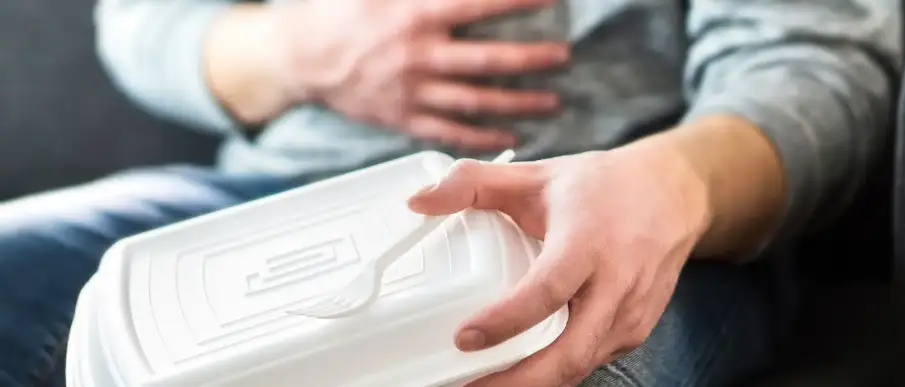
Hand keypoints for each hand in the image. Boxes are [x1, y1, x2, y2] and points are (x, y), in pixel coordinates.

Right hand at [270, 0, 568, 149]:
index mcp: (413, 16)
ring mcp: (411, 92)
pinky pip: (448, 132)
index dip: (516, 2)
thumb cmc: (336, 14)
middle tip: (563, 55)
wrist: (298, 56)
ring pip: (475, 101)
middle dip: (530, 58)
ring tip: (551, 102)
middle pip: (487, 60)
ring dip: (517, 102)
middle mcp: (417, 56)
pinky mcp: (403, 118)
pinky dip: (481, 136)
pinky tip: (509, 136)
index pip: (478, 6)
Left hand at [407, 148, 712, 385]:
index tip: (464, 338)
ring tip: (483, 386)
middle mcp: (615, 284)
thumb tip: (418, 201)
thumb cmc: (603, 186)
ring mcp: (630, 314)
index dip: (505, 321)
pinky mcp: (635, 330)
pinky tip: (520, 373)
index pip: (546, 292)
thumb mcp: (536, 175)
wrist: (674, 194)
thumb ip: (473, 183)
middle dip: (518, 383)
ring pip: (579, 367)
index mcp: (587, 242)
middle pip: (569, 354)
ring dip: (533, 385)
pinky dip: (554, 374)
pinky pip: (590, 362)